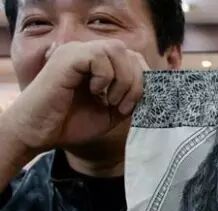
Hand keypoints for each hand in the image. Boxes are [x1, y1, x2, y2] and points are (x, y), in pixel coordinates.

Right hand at [1, 39, 147, 157]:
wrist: (41, 132)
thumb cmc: (72, 123)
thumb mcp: (113, 112)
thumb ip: (132, 98)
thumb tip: (155, 91)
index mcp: (101, 64)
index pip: (134, 58)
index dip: (144, 79)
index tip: (135, 106)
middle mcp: (89, 52)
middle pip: (130, 53)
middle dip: (136, 83)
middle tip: (122, 107)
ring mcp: (77, 52)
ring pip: (118, 50)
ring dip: (123, 81)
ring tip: (110, 102)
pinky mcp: (67, 58)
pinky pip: (99, 56)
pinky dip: (104, 77)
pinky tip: (95, 93)